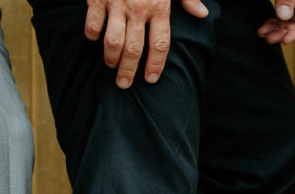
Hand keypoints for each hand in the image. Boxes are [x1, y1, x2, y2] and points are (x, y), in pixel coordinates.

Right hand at [85, 0, 207, 87]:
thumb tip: (202, 14)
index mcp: (160, 6)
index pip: (160, 45)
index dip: (155, 66)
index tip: (151, 80)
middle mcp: (139, 8)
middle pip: (134, 50)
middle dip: (128, 71)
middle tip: (124, 84)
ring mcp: (116, 4)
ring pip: (112, 42)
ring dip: (110, 58)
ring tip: (111, 66)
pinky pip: (92, 24)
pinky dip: (92, 35)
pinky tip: (94, 40)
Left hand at [259, 0, 294, 43]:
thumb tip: (283, 16)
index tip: (285, 41)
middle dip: (283, 32)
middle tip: (269, 39)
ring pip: (291, 21)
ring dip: (276, 29)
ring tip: (262, 33)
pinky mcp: (292, 3)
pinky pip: (285, 15)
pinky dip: (275, 21)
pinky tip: (265, 27)